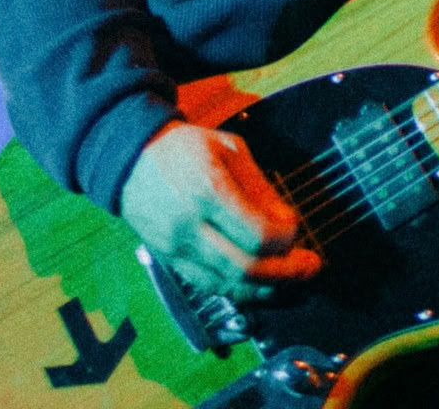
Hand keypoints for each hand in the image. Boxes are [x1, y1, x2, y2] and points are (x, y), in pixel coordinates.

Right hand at [118, 120, 322, 300]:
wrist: (129, 159)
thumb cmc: (183, 148)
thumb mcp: (228, 148)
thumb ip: (259, 186)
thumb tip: (285, 221)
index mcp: (207, 191)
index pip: (257, 235)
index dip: (286, 239)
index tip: (295, 229)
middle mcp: (189, 226)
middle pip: (246, 268)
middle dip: (286, 273)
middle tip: (310, 267)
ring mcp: (175, 248)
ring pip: (228, 285)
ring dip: (266, 287)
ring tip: (291, 279)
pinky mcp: (169, 260)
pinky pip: (209, 286)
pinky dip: (239, 289)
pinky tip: (259, 282)